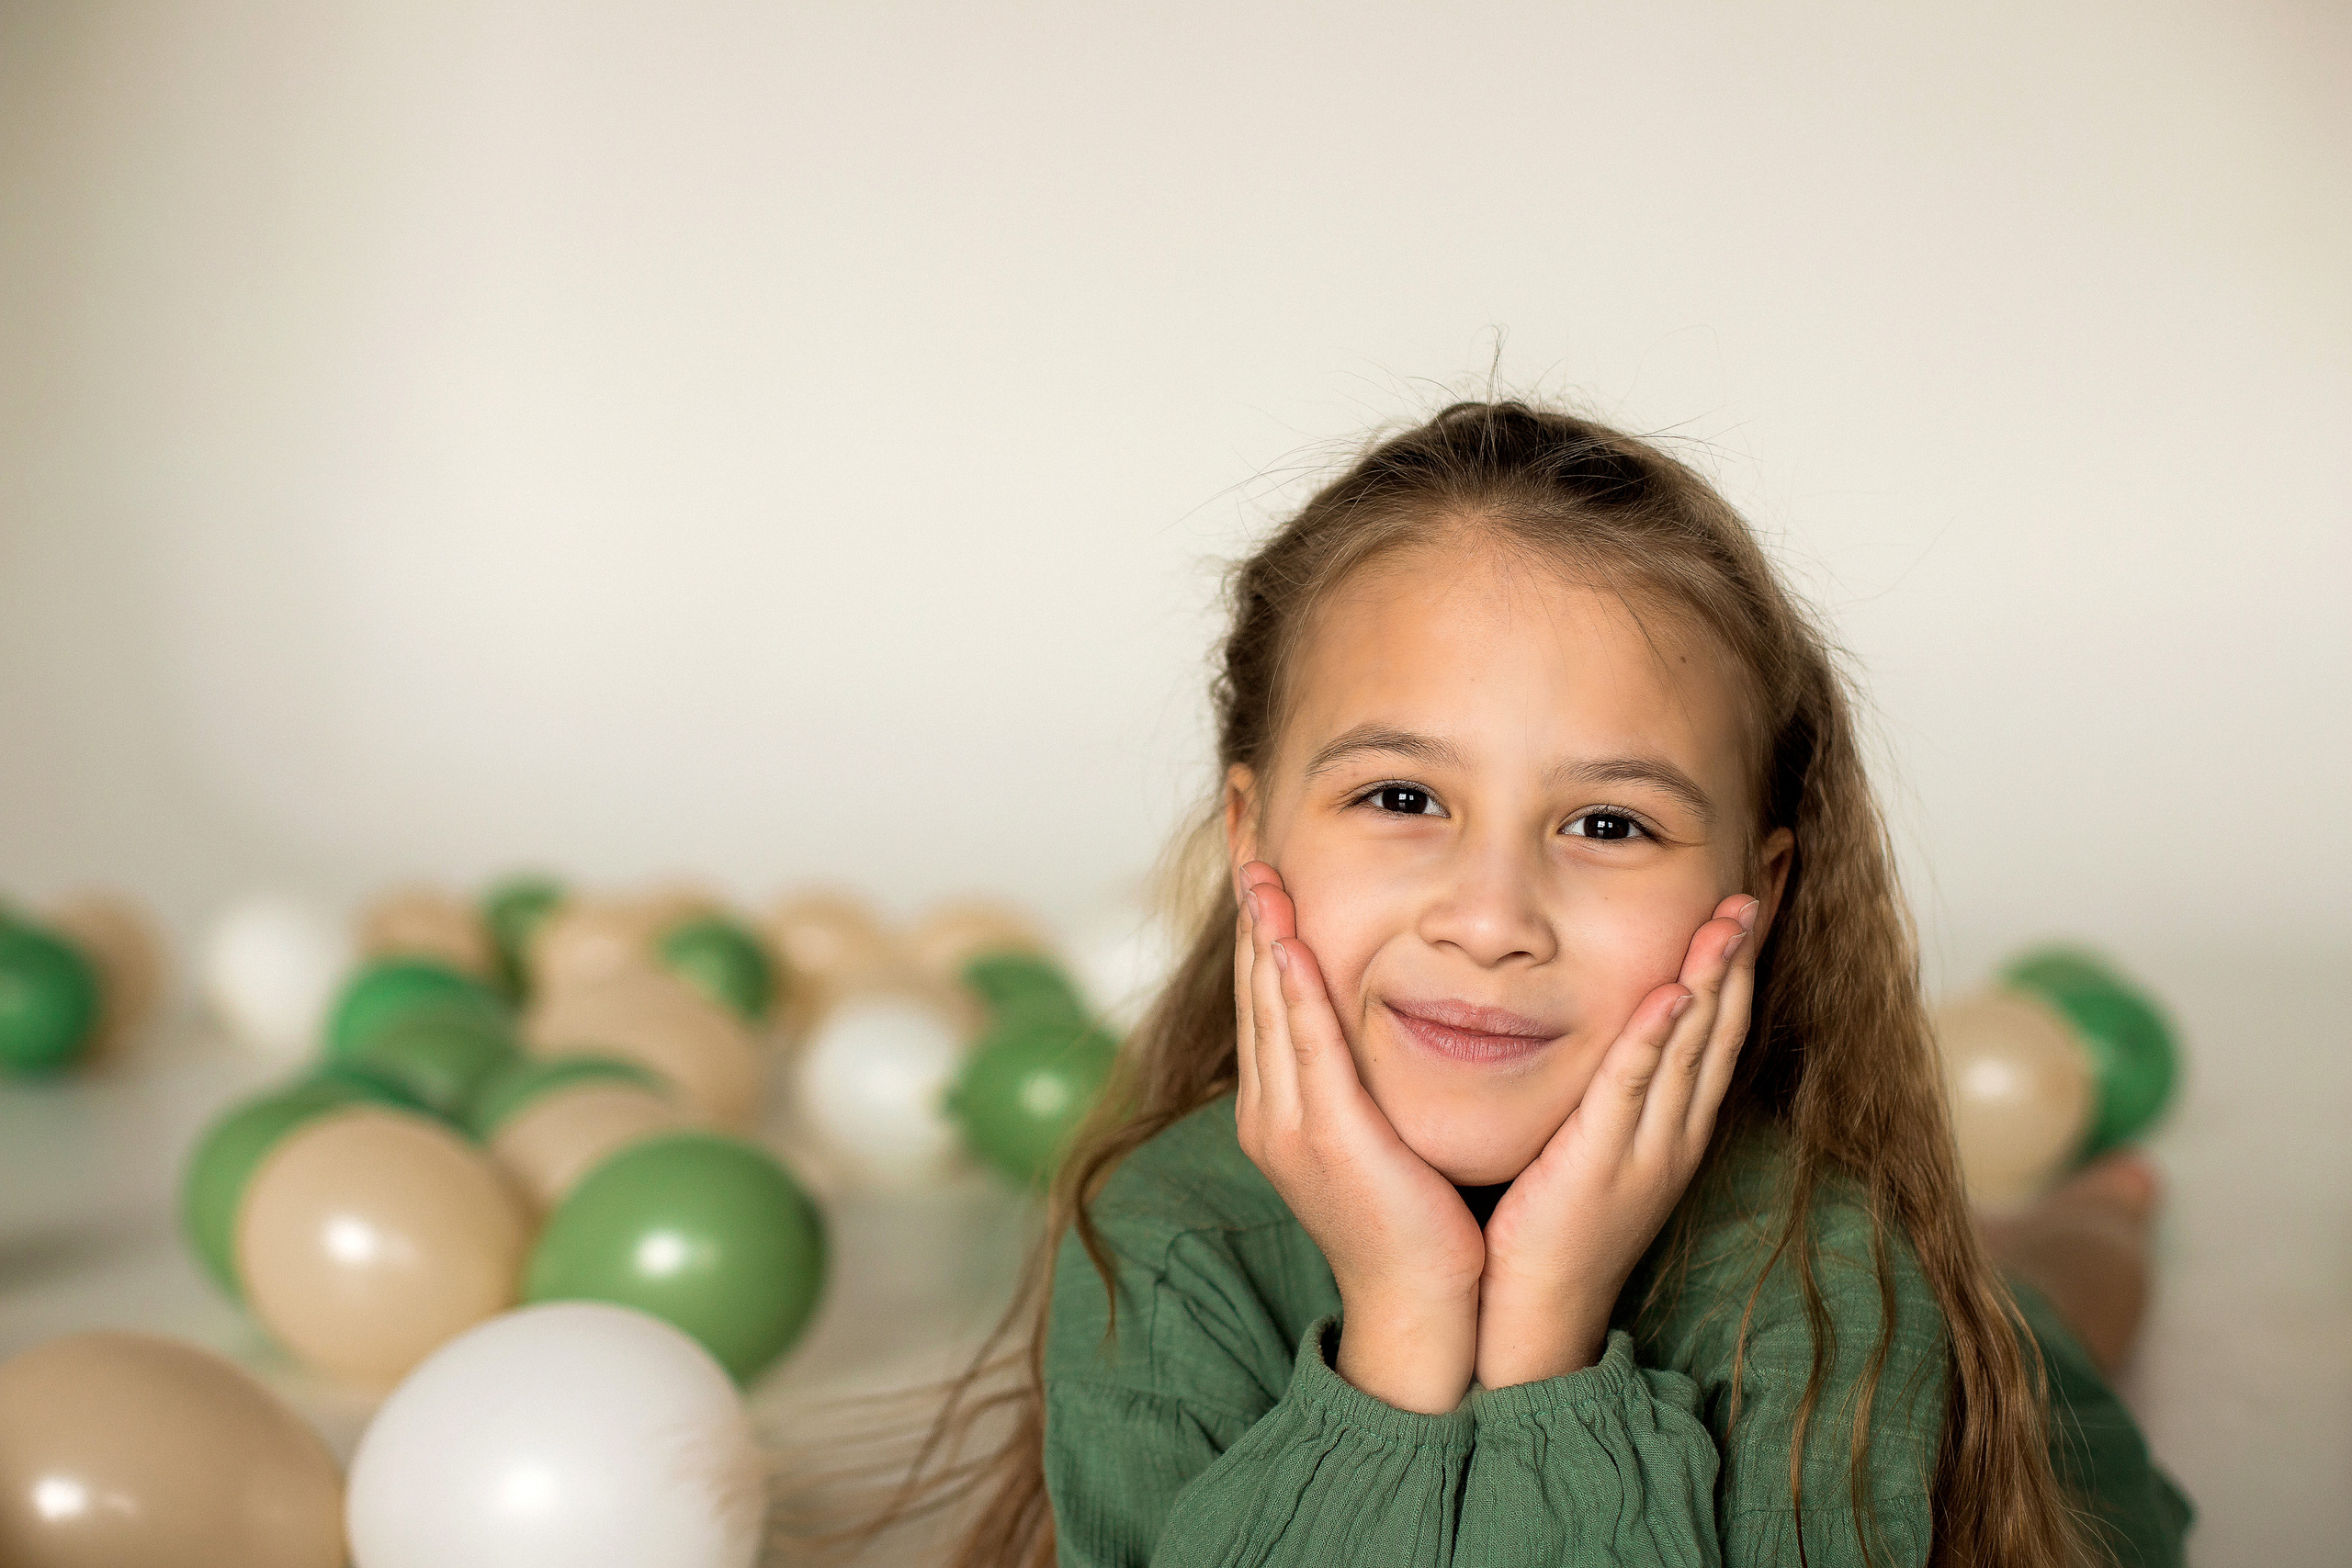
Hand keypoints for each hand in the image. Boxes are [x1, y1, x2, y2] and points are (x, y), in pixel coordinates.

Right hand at [1232, 861, 1484, 1413]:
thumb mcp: (1382, 1132)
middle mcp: (1271, 1107)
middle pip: (1253, 977)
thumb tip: (1381, 1019)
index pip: (1266, 984)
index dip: (1257, 910)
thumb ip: (1370, 1074)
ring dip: (1261, 919)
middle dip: (1246, 892)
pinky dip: (1293, 981)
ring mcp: (1289, 1121)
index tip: (1256, 841)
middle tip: (1240, 813)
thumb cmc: (1422, 1221)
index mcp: (1282, 1104)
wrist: (1424, 1304)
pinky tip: (1286, 931)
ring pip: (1269, 998)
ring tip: (1254, 848)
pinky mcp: (1325, 1135)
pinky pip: (1304, 1042)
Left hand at [1474, 894, 1761, 1387]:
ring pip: (1691, 1047)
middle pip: (1722, 1024)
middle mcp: (1675, 1131)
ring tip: (1734, 910)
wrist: (1539, 1317)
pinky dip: (1654, 1038)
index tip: (1756, 892)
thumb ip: (1607, 1090)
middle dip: (1744, 948)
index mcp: (1675, 1124)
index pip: (1718, 1024)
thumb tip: (1613, 1030)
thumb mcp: (1593, 1145)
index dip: (1739, 957)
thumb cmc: (1553, 1228)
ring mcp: (1646, 1150)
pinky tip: (1672, 992)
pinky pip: (1632, 1089)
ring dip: (1714, 976)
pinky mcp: (1599, 1165)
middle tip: (1765, 875)